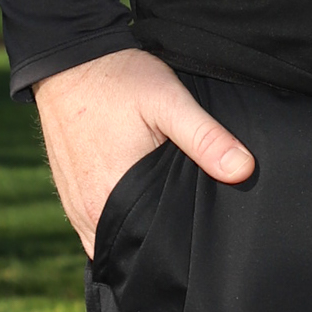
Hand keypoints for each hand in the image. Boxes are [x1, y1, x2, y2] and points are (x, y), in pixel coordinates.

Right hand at [32, 46, 254, 256]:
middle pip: (133, 248)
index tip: (204, 245)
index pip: (151, 250)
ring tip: (170, 222)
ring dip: (138, 234)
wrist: (67, 60)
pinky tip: (142, 207)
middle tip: (194, 232)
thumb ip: (205, 137)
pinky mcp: (70, 194)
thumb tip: (244, 170)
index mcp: (113, 199)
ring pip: (114, 239)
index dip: (179, 252)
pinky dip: (120, 221)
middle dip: (161, 246)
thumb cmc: (118, 79)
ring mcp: (75, 206)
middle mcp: (89, 212)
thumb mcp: (169, 100)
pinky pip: (98, 224)